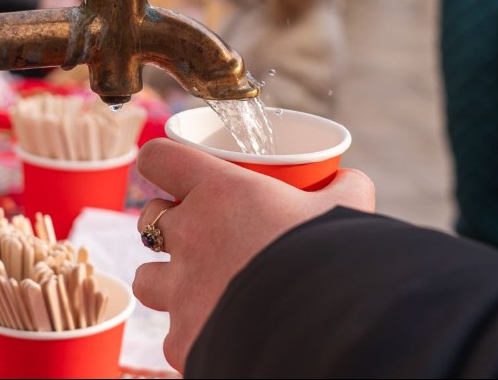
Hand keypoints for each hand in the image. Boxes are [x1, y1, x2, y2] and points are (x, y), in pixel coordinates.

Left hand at [132, 137, 374, 370]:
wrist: (325, 328)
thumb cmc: (331, 257)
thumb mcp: (346, 210)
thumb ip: (344, 188)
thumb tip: (350, 180)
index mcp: (219, 192)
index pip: (160, 158)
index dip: (161, 160)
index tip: (171, 167)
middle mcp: (189, 236)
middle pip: (147, 219)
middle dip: (166, 223)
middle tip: (198, 231)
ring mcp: (180, 290)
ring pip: (146, 279)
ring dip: (166, 279)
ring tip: (197, 285)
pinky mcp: (184, 339)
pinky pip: (172, 333)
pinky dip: (190, 331)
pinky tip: (217, 329)